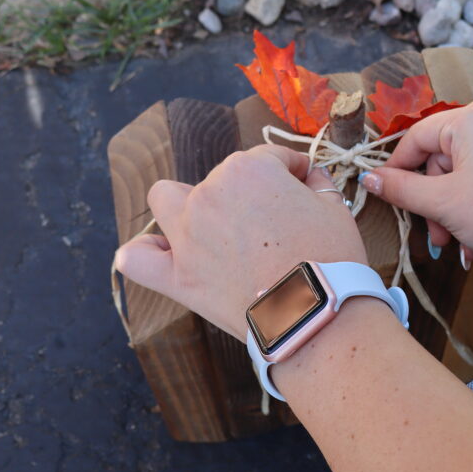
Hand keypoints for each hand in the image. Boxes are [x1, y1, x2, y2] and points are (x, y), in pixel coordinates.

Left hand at [114, 145, 367, 340]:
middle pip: (224, 178)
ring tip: (212, 226)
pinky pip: (137, 259)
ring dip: (184, 205)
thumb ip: (317, 182)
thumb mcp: (335, 208)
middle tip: (277, 221)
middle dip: (249, 193)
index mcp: (250, 170)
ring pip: (165, 199)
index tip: (304, 186)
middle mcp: (210, 194)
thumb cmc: (330, 258)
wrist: (316, 314)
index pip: (272, 157)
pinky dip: (146, 254)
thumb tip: (307, 176)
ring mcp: (187, 235)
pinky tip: (165, 255)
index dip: (293, 171)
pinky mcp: (177, 277)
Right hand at [361, 100, 472, 276]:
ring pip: (462, 171)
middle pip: (441, 157)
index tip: (386, 197)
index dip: (397, 170)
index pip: (417, 138)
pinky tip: (472, 238)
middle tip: (434, 237)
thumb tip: (369, 178)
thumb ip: (401, 188)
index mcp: (472, 117)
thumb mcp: (442, 204)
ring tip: (455, 245)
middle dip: (434, 202)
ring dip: (452, 209)